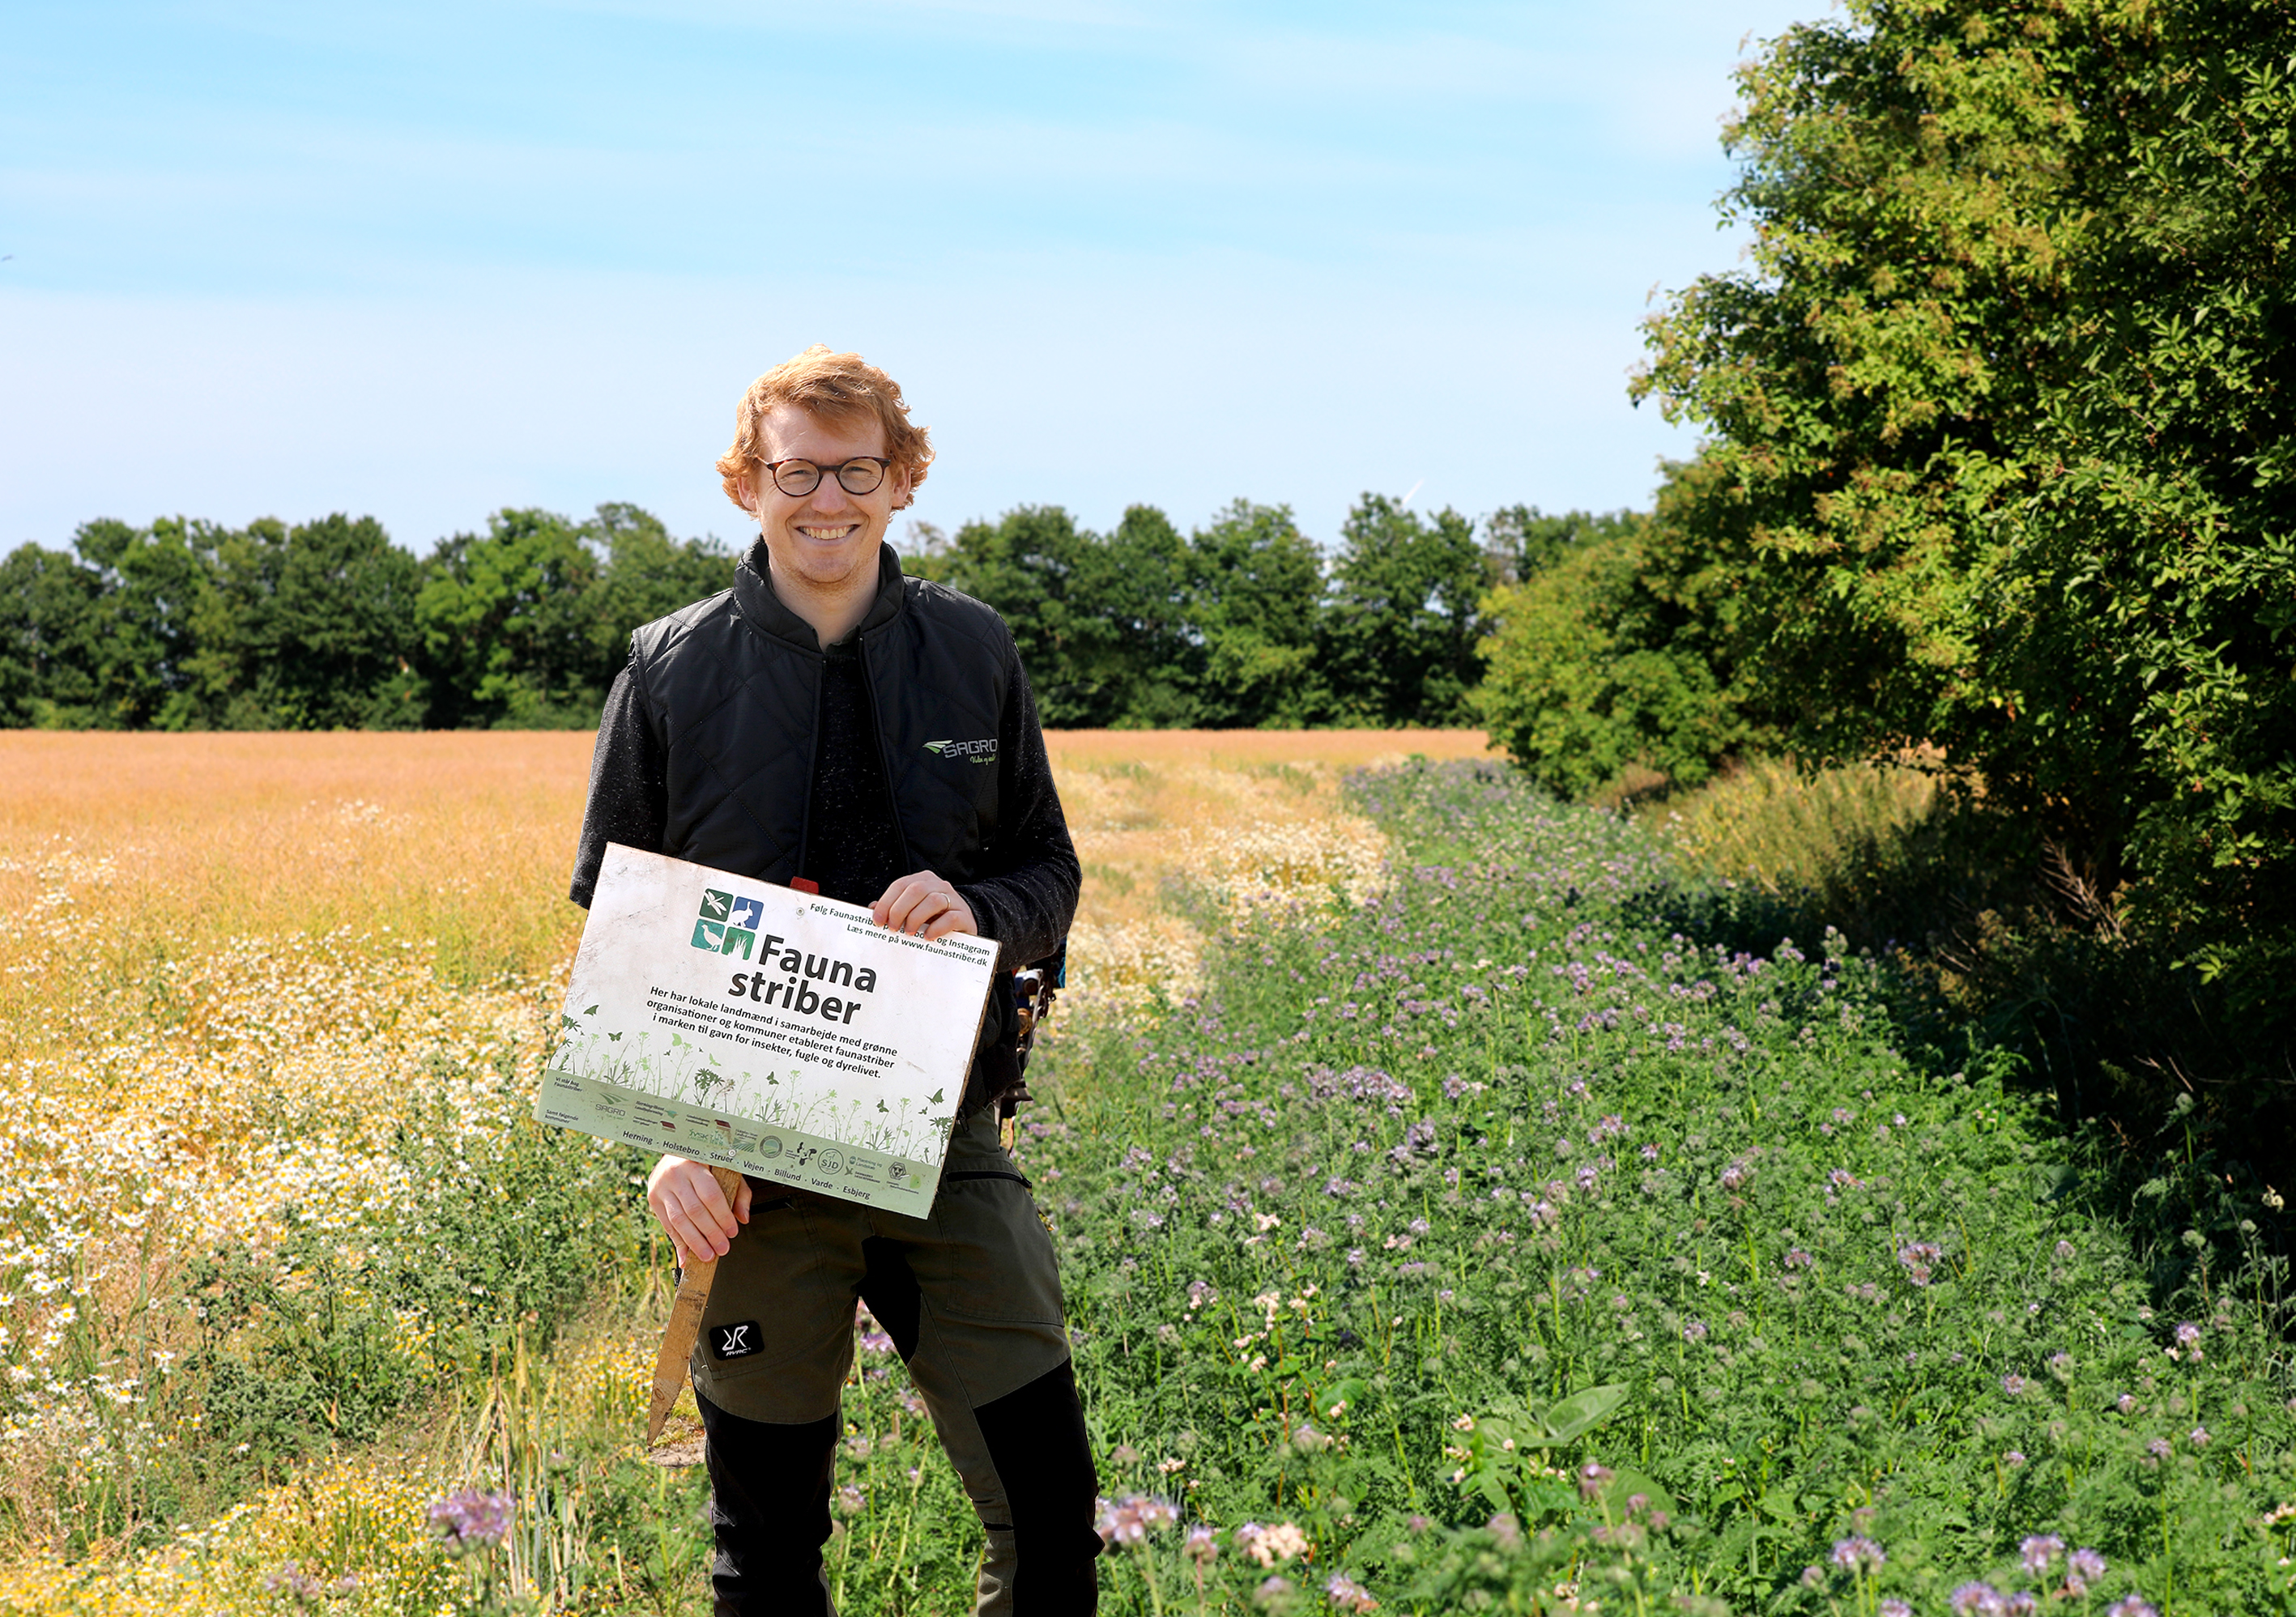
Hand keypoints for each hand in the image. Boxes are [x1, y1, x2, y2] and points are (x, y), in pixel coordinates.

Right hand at [647, 1154, 750, 1268]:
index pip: (710, 1195)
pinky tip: (687, 1257)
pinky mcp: (653, 1198)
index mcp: (695, 1164)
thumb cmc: (707, 1161)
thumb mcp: (726, 1168)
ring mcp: (661, 1187)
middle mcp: (675, 1175)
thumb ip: (739, 1192)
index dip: (722, 1216)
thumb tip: (742, 1218)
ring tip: (707, 1256)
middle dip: (710, 1234)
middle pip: (694, 1211)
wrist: (675, 1148)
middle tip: (722, 1248)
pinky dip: (678, 1243)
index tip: (732, 1231)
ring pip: (678, 1221)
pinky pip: (667, 1225)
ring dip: (694, 1242)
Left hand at [872, 870, 977, 939]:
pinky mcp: (964, 916)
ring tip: (910, 932)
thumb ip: (894, 908)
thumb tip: (873, 908)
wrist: (963, 924)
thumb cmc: (933, 917)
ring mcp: (953, 899)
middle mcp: (939, 885)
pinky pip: (950, 918)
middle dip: (899, 910)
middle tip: (893, 928)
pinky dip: (936, 928)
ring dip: (916, 918)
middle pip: (916, 890)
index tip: (878, 920)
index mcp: (923, 880)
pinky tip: (928, 936)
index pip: (900, 885)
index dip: (886, 902)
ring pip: (933, 900)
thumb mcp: (912, 910)